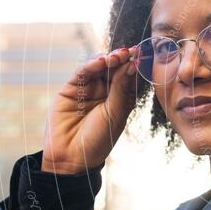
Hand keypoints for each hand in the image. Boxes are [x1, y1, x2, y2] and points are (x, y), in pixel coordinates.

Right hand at [40, 46, 138, 173]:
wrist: (73, 157)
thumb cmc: (98, 139)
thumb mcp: (115, 113)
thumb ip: (122, 89)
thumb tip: (131, 65)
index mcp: (119, 98)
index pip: (127, 76)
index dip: (133, 65)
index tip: (141, 54)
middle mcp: (104, 91)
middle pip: (113, 68)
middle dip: (121, 59)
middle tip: (129, 52)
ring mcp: (87, 89)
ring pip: (97, 68)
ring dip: (107, 59)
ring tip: (116, 56)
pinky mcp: (70, 90)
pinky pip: (81, 73)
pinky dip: (90, 65)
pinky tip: (100, 62)